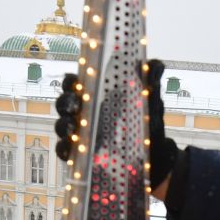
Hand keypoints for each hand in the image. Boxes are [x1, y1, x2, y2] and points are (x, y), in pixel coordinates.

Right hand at [52, 61, 181, 193]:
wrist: (157, 154)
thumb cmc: (148, 124)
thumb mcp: (151, 102)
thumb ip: (151, 83)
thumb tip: (156, 64)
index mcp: (96, 96)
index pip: (76, 84)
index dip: (71, 81)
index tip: (75, 82)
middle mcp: (85, 113)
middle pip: (65, 103)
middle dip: (65, 102)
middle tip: (75, 105)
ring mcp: (82, 134)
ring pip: (62, 126)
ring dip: (63, 125)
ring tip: (72, 127)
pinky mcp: (82, 155)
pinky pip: (66, 152)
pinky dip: (64, 150)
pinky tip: (69, 149)